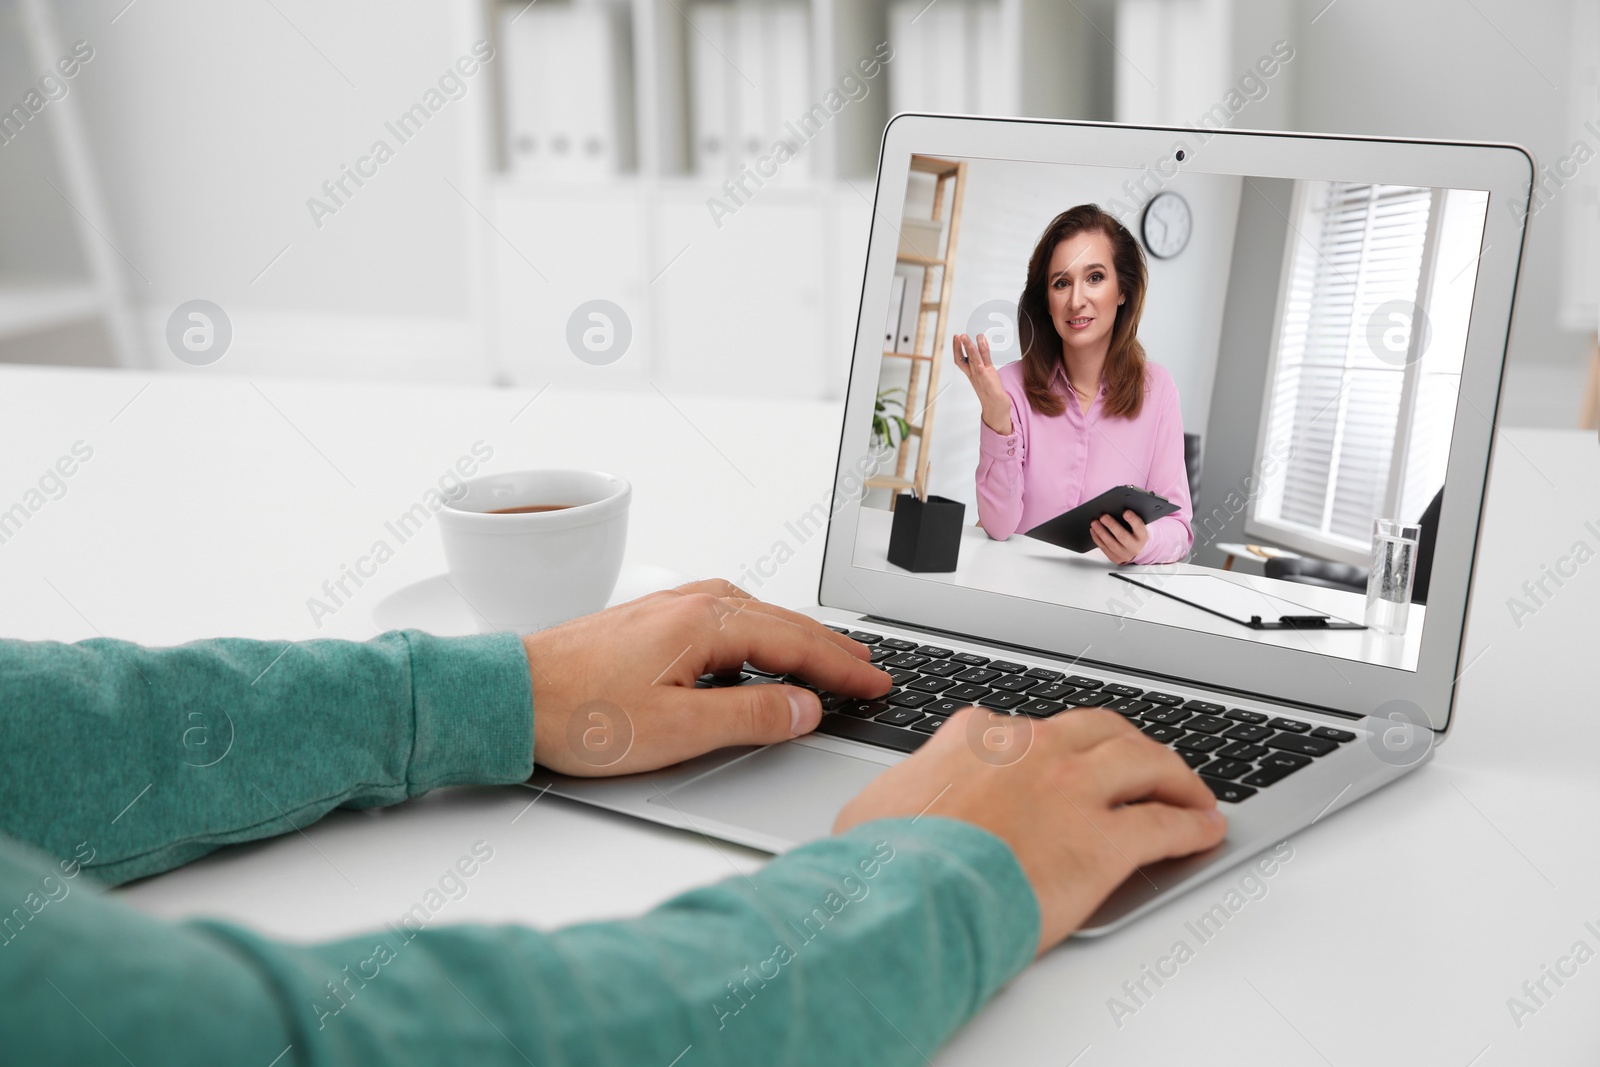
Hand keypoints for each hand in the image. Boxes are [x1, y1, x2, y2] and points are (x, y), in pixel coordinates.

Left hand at [523, 579, 891, 775]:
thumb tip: (806, 709)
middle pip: (782, 624)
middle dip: (831, 648)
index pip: (797, 646)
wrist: (512, 695)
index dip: (842, 669)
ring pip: (756, 616)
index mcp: (708, 623)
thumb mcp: (678, 729)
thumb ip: (751, 719)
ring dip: (797, 638)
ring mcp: (672, 607)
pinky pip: (728, 618)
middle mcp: (694, 603)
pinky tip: (759, 648)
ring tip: (828, 657)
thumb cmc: (581, 713)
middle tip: (870, 668)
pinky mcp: (653, 620)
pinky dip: (761, 634)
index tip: (876, 683)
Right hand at [834, 706, 1224, 953]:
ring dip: (1174, 775)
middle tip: (1142, 763)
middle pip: (1100, 730)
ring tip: (1191, 792)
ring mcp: (1074, 790)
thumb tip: (900, 802)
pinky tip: (1204, 830)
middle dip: (1126, 744)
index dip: (1051, 748)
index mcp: (976, 736)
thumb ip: (908, 789)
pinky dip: (1192, 824)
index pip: (1026, 727)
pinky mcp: (1106, 840)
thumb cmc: (889, 860)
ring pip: (1146, 762)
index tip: (1059, 764)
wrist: (913, 894)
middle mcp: (1032, 749)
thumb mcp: (878, 805)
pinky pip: (1165, 824)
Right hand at [952, 333, 1012, 434]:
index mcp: (972, 373)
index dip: (957, 348)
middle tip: (958, 335)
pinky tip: (979, 352)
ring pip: (973, 361)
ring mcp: (980, 378)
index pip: (961, 359)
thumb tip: (982, 345)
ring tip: (966, 338)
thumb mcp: (986, 372)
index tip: (956, 337)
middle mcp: (974, 375)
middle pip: (964, 358)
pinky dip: (981, 362)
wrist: (996, 408)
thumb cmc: (991, 391)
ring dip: (969, 349)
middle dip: (960, 346)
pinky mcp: (988, 382)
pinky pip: (983, 370)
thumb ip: (984, 358)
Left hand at [1089, 509, 1149, 563]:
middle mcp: (1134, 547)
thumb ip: (1130, 519)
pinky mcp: (1115, 558)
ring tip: (1094, 522)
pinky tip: (1093, 530)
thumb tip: (1117, 508)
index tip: (1125, 512)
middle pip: (1122, 536)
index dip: (1132, 520)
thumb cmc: (1134, 534)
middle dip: (1112, 525)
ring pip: (1111, 543)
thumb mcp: (1137, 527)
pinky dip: (1097, 538)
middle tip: (1103, 516)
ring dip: (1101, 532)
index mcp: (1142, 536)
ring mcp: (1124, 554)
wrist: (1135, 549)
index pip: (1139, 527)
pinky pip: (1104, 548)